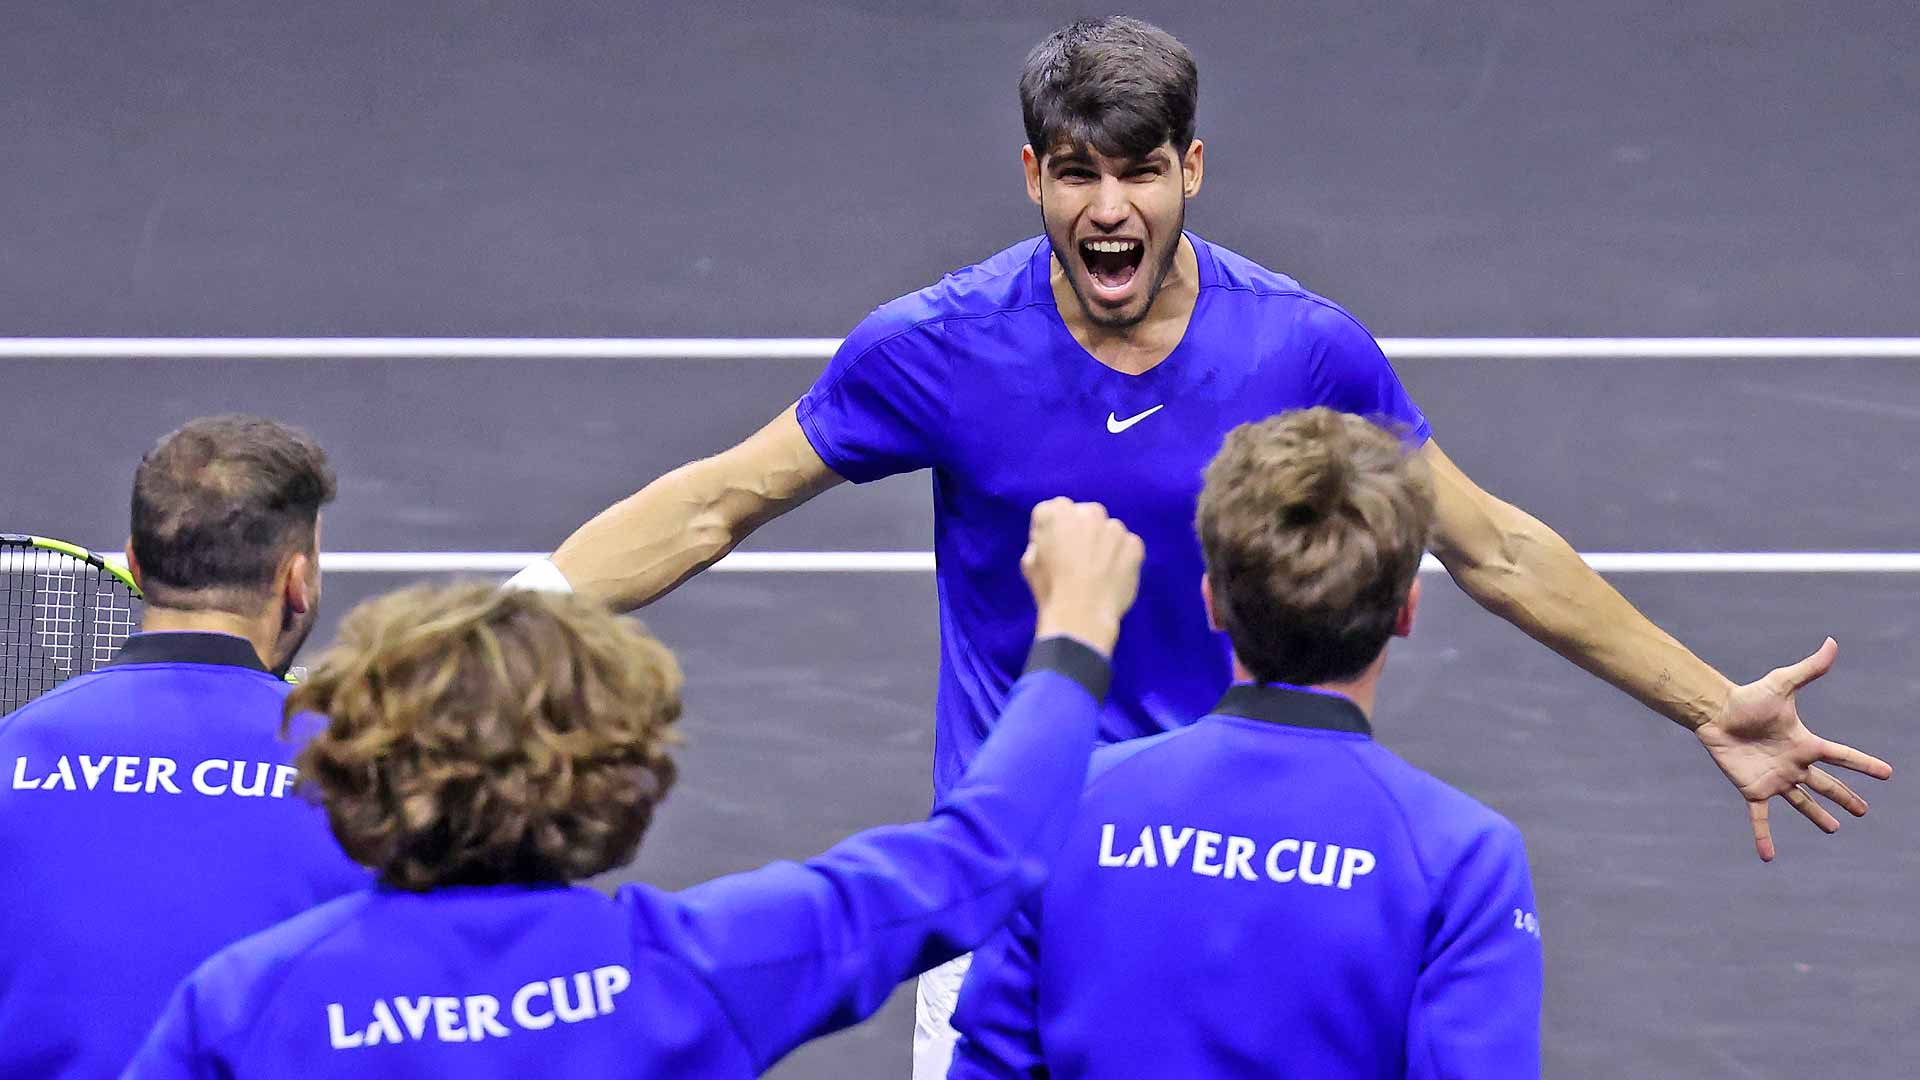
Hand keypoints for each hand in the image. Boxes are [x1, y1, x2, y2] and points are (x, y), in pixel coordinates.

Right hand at [1021, 498, 1144, 656]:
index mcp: (1057, 512)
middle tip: (1078, 560)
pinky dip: (1122, 557)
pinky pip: (1128, 546)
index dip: (1053, 530)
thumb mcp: (1029, 562)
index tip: (1054, 549)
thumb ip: (1040, 541)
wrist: (1080, 615)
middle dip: (1082, 531)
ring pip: (1109, 530)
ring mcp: (1114, 527)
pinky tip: (1111, 576)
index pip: (1055, 510)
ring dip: (1104, 544)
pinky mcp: (1133, 544)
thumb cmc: (1050, 590)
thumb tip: (1052, 541)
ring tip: (1096, 573)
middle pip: (1086, 515)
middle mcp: (1087, 512)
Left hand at [1695, 638, 1892, 861]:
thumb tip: (1832, 643)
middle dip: (1846, 797)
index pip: (1841, 756)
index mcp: (1805, 743)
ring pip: (1801, 803)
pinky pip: (1761, 818)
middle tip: (1863, 811)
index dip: (1863, 765)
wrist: (1714, 712)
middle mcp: (1794, 764)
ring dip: (1817, 816)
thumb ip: (1809, 669)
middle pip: (1826, 784)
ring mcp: (1774, 779)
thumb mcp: (1782, 683)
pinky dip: (1764, 836)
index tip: (1887, 774)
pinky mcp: (1753, 789)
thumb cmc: (1748, 697)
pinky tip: (1768, 856)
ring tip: (1834, 829)